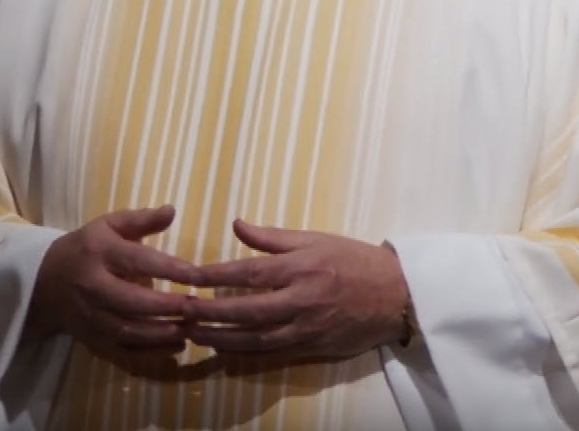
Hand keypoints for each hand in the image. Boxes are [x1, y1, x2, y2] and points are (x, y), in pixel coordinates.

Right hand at [27, 205, 201, 356]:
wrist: (45, 281)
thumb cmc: (87, 248)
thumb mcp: (109, 226)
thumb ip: (141, 220)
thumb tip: (172, 210)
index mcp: (98, 252)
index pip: (137, 261)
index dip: (168, 269)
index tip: (197, 275)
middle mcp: (92, 286)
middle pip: (130, 301)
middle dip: (166, 307)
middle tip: (196, 307)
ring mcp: (90, 316)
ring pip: (127, 330)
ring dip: (161, 333)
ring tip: (191, 328)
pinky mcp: (91, 338)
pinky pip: (122, 351)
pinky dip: (150, 354)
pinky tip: (176, 346)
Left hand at [183, 219, 409, 364]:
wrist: (397, 294)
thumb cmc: (354, 260)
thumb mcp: (316, 239)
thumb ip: (273, 237)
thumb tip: (236, 225)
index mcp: (301, 267)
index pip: (249, 273)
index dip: (215, 276)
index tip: (187, 276)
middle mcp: (301, 300)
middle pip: (247, 310)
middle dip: (210, 312)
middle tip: (181, 310)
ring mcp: (307, 328)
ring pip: (256, 338)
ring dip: (222, 338)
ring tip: (194, 334)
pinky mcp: (313, 348)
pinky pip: (273, 354)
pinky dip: (246, 354)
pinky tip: (225, 350)